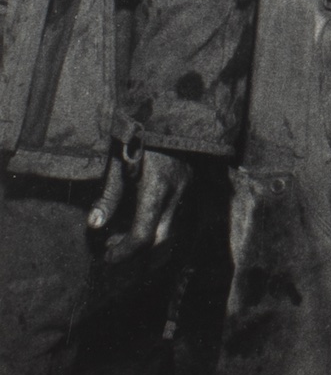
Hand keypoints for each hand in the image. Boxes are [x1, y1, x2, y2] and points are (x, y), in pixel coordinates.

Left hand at [88, 144, 191, 262]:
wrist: (175, 116)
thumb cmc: (143, 136)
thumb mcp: (120, 161)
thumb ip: (110, 194)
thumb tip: (95, 224)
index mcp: (157, 188)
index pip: (142, 234)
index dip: (123, 252)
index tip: (107, 256)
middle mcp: (176, 195)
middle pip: (162, 243)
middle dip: (139, 258)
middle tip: (116, 253)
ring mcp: (188, 193)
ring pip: (173, 235)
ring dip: (150, 247)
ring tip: (126, 239)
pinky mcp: (192, 190)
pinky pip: (179, 222)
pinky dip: (161, 233)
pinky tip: (144, 225)